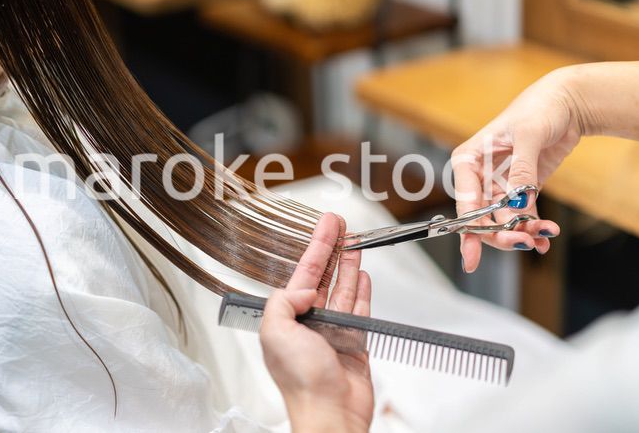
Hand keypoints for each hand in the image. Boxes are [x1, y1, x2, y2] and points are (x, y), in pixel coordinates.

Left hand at [260, 213, 372, 432]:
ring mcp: (333, 331)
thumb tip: (306, 288)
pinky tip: (362, 275)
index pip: (304, 273)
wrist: (330, 412)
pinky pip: (359, 310)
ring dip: (349, 265)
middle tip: (341, 225)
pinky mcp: (354, 343)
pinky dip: (362, 291)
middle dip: (333, 249)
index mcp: (288, 317)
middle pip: (324, 276)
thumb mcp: (276, 332)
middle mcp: (310, 322)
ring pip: (343, 289)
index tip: (327, 225)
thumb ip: (284, 301)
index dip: (316, 247)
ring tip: (355, 242)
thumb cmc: (302, 382)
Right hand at [452, 69, 576, 271]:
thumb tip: (518, 202)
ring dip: (522, 233)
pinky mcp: (520, 189)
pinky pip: (522, 216)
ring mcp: (500, 185)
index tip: (471, 256)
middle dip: (500, 234)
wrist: (567, 103)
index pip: (466, 202)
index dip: (468, 230)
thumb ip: (521, 170)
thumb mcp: (528, 136)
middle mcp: (480, 176)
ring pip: (503, 221)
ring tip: (543, 236)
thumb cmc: (539, 109)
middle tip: (523, 243)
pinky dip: (532, 229)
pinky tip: (545, 238)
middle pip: (482, 218)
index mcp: (469, 160)